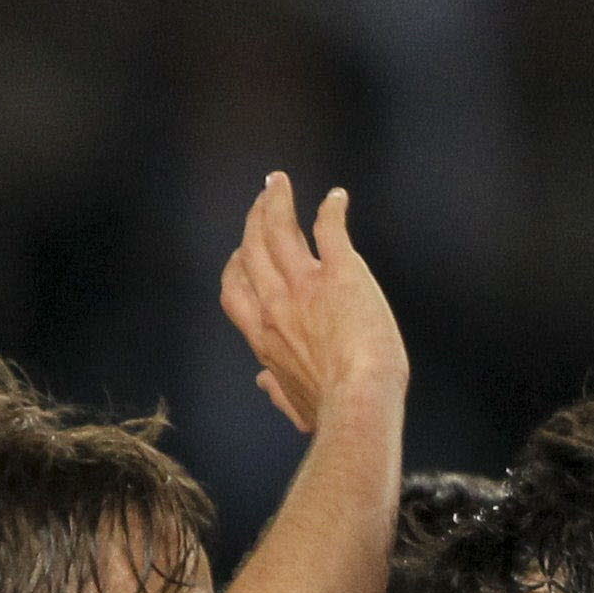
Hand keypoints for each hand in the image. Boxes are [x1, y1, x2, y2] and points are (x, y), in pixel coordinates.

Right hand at [217, 173, 404, 437]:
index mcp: (264, 337)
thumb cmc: (330, 410)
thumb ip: (278, 390)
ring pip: (278, 230)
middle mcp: (276, 305)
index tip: (241, 254)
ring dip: (276, 202)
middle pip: (251, 251)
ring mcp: (305, 285)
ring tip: (277, 183)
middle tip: (260, 201)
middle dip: (252, 221)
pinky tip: (337, 198)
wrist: (357, 400)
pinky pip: (328, 228)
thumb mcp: (296, 404)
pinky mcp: (341, 271)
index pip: (235, 292)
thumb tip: (264, 383)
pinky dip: (330, 209)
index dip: (235, 267)